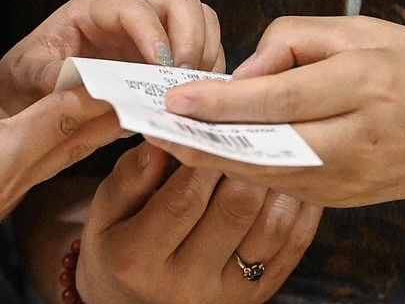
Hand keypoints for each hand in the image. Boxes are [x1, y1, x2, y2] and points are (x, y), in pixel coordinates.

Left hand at [0, 0, 223, 114]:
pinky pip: (201, 59)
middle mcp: (130, 16)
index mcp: (95, 10)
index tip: (163, 67)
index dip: (154, 34)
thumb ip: (52, 75)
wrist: (27, 96)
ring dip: (207, 58)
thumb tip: (87, 84)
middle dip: (193, 39)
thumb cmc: (24, 78)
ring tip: (195, 96)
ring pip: (201, 27)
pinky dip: (207, 79)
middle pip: (182, 6)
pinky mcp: (163, 63)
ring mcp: (151, 38)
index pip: (136, 8)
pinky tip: (196, 106)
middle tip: (186, 82)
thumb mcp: (27, 75)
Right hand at [0, 0, 125, 298]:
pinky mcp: (9, 195)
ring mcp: (8, 191)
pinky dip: (85, 133)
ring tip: (134, 74)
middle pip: (57, 120)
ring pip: (70, 144)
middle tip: (120, 44)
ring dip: (100, 108)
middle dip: (89, 80)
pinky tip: (107, 112)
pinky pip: (59, 159)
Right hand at [75, 143, 319, 303]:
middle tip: (252, 123)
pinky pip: (293, 247)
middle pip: (234, 210)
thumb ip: (128, 178)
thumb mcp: (103, 215)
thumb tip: (161, 140)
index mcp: (139, 259)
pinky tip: (297, 176)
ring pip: (271, 227)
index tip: (211, 119)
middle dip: (246, 160)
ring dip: (280, 179)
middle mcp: (186, 283)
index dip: (203, 154)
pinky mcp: (256, 295)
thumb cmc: (117, 249)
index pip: (183, 198)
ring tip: (276, 142)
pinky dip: (301, 208)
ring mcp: (227, 293)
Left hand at [151, 17, 404, 224]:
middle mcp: (358, 136)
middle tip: (152, 126)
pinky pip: (284, 186)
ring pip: (266, 174)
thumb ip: (298, 41)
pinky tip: (211, 156)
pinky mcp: (346, 199)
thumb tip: (244, 70)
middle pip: (264, 145)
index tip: (175, 96)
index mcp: (366, 82)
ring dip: (212, 161)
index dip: (222, 99)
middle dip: (202, 140)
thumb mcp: (368, 31)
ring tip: (167, 142)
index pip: (278, 97)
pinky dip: (244, 172)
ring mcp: (353, 176)